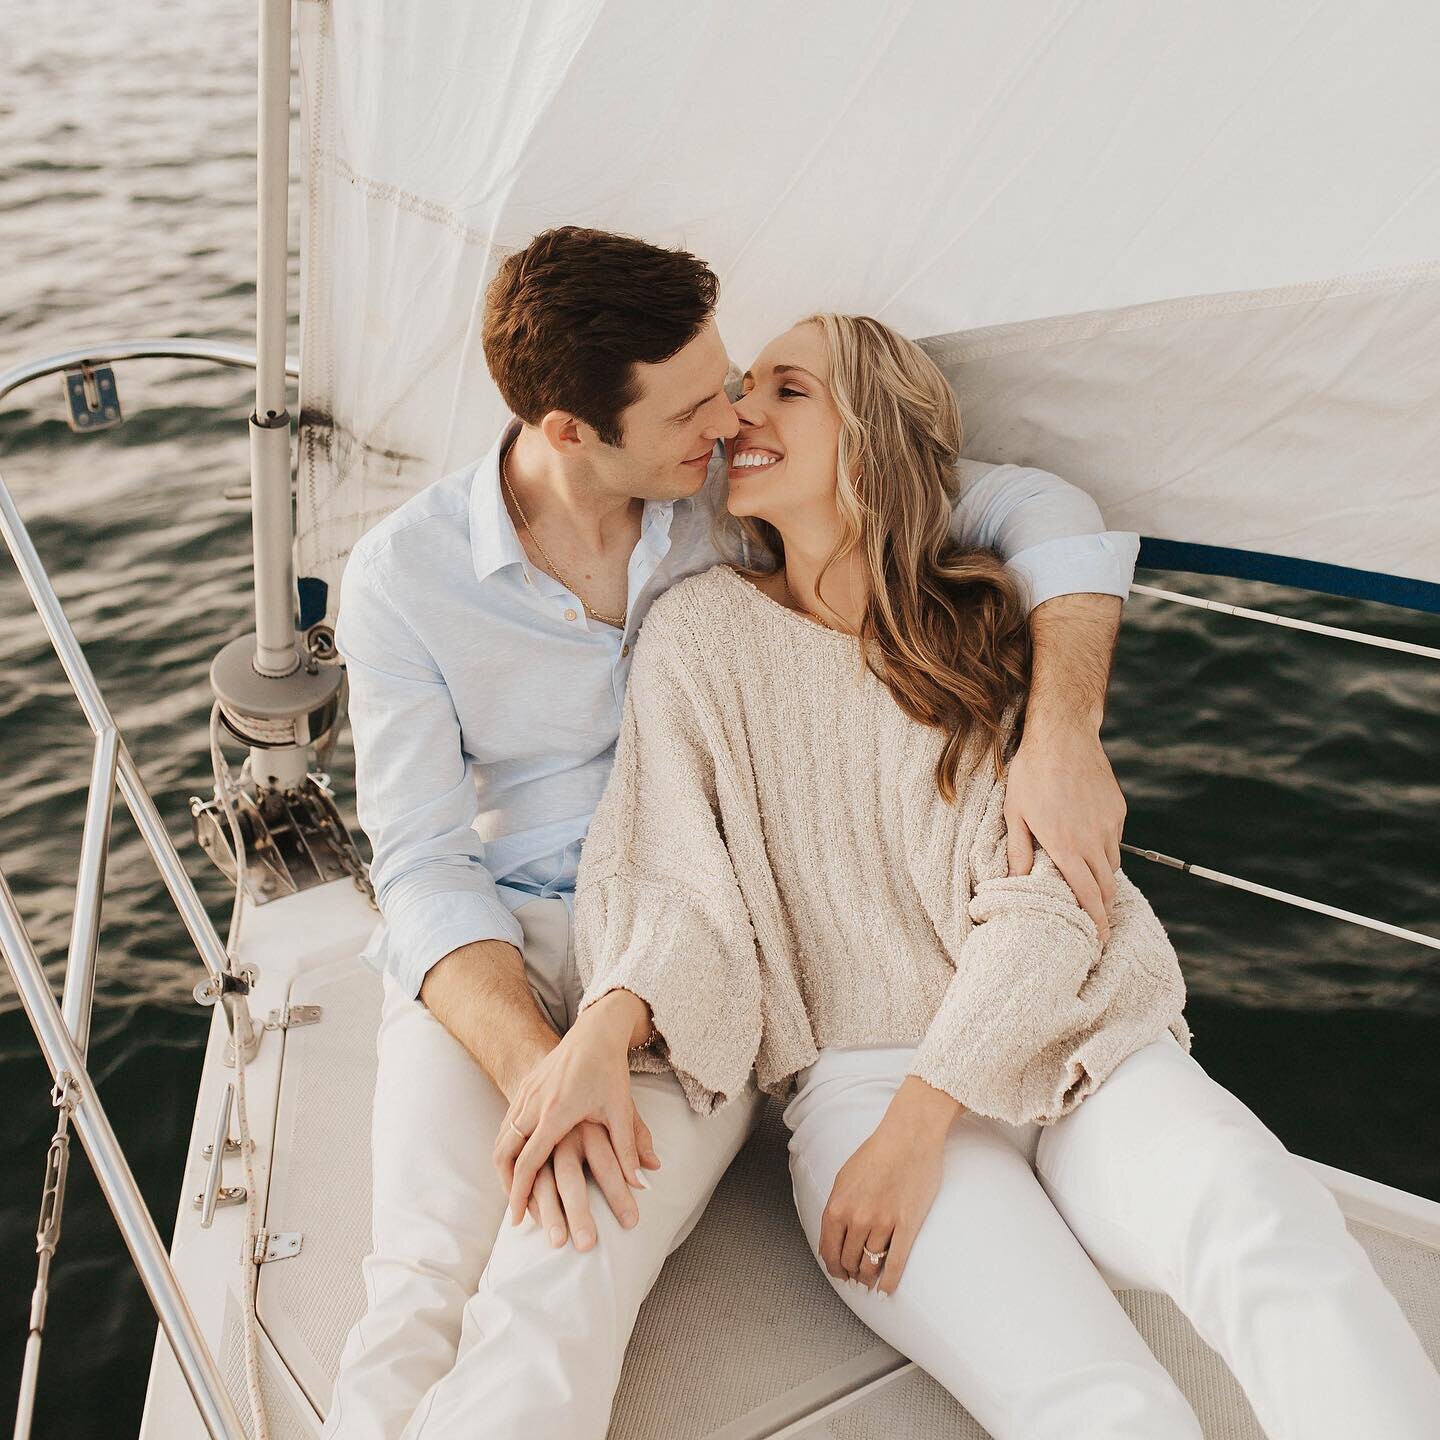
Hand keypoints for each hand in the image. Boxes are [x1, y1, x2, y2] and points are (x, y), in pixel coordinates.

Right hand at [493, 995, 661, 1238]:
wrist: (595, 1031)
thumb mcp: (621, 1109)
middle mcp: (535, 1103)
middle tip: (514, 1211)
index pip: (529, 1160)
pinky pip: (507, 1123)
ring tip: (513, 1191)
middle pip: (506, 1152)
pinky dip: (507, 1146)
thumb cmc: (610, 1071)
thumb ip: (629, 1147)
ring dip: (504, 1166)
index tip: (519, 1217)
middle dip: (506, 1184)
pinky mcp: (525, 1086)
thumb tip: (644, 1183)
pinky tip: (516, 1160)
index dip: (521, 1192)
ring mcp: (526, 1093)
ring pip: (503, 1137)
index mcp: (556, 1112)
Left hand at [817, 1083, 951, 1295]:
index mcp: (838, 1206)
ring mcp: (883, 1223)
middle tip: (855, 1276)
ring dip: (867, 1276)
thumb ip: (838, 1207)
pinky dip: (888, 1282)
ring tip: (869, 1280)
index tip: (838, 1272)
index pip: (828, 1250)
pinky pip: (895, 1263)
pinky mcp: (907, 1226)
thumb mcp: (845, 1177)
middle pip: (849, 1260)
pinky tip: (885, 1289)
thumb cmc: (877, 1152)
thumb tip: (835, 1234)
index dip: (832, 1266)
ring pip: (870, 1265)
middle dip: (850, 1272)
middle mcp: (857, 1218)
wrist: (909, 1137)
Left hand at [1004, 724, 1123, 942]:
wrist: (1063, 735)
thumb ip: (1017, 850)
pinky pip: (1114, 840)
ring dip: (1102, 879)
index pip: (1087, 895)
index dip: (1095, 921)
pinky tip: (1089, 845)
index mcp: (1066, 846)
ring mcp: (1109, 824)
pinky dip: (1105, 850)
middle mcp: (1093, 839)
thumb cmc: (1031, 773)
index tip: (1099, 940)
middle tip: (1097, 924)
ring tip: (1089, 886)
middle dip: (1104, 909)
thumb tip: (1015, 881)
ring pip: (1112, 863)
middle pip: (1106, 886)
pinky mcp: (1118, 809)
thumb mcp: (1015, 813)